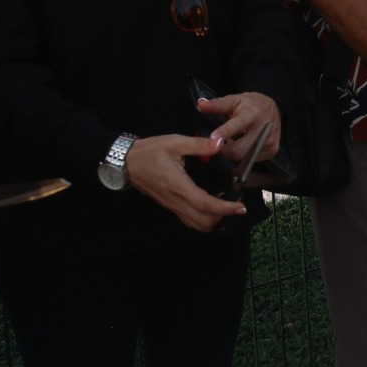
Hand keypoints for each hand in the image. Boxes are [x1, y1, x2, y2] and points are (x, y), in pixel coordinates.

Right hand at [123, 134, 247, 231]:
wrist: (126, 162)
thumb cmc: (149, 152)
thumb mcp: (174, 142)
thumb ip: (199, 144)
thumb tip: (219, 144)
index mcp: (178, 185)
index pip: (204, 204)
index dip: (224, 208)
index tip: (240, 207)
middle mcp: (175, 200)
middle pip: (202, 221)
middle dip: (223, 217)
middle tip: (236, 206)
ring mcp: (171, 205)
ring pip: (194, 224)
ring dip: (212, 221)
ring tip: (225, 208)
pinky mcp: (169, 205)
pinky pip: (187, 219)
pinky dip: (202, 219)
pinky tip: (209, 208)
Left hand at [195, 91, 281, 164]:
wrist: (273, 108)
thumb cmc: (250, 104)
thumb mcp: (234, 100)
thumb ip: (217, 104)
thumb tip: (201, 104)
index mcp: (253, 114)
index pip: (237, 125)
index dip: (225, 133)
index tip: (213, 139)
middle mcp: (264, 129)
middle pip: (239, 150)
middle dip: (225, 151)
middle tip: (218, 146)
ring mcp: (270, 141)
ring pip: (244, 157)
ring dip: (234, 153)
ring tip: (233, 142)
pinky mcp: (272, 150)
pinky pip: (252, 159)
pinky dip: (244, 155)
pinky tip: (244, 145)